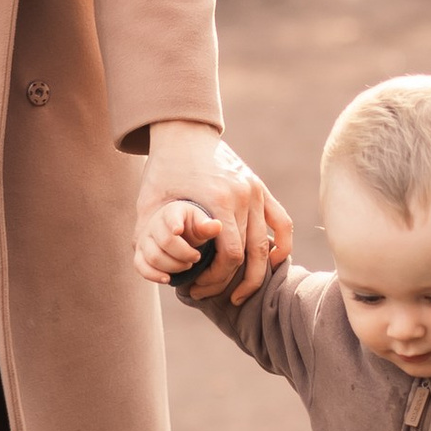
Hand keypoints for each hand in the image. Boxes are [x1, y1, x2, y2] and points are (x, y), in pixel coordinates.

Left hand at [134, 121, 290, 304]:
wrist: (182, 132)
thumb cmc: (162, 169)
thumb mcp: (149, 202)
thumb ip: (149, 236)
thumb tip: (157, 273)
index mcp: (218, 200)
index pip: (230, 256)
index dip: (217, 279)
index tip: (200, 289)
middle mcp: (243, 196)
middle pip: (251, 255)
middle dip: (237, 282)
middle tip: (222, 298)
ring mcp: (255, 190)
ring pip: (268, 244)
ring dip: (259, 272)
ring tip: (244, 291)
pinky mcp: (259, 187)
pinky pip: (281, 222)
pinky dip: (282, 245)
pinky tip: (274, 262)